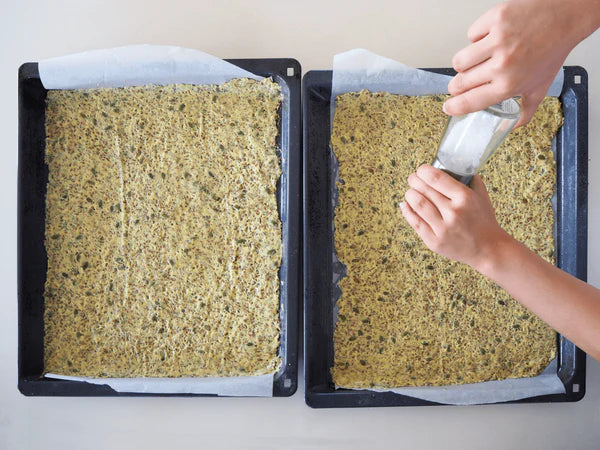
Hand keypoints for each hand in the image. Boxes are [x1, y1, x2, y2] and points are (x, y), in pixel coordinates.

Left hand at [400, 164, 510, 269]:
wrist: (487, 249)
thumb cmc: (483, 221)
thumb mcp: (482, 196)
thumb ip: (469, 179)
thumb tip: (453, 166)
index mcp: (465, 198)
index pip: (436, 178)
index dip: (423, 171)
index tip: (421, 169)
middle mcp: (453, 212)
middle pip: (424, 189)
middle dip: (414, 180)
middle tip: (413, 178)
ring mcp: (442, 228)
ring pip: (417, 204)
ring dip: (410, 194)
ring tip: (411, 191)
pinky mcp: (434, 241)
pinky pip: (414, 222)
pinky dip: (407, 210)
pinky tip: (406, 204)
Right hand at [444, 0, 599, 126]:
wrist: (564, 17)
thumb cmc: (553, 49)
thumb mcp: (541, 85)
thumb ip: (526, 109)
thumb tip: (513, 127)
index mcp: (510, 85)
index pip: (471, 101)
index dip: (455, 107)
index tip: (448, 108)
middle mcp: (502, 65)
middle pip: (460, 82)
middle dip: (457, 85)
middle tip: (460, 83)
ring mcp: (497, 41)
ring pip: (460, 60)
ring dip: (464, 63)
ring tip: (475, 61)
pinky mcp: (494, 21)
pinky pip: (472, 34)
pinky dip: (478, 36)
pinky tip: (490, 37)